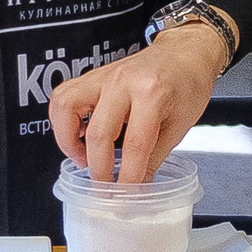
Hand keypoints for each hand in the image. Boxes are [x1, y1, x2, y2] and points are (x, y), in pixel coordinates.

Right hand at [49, 23, 227, 181]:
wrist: (186, 52)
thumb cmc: (188, 85)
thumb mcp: (179, 125)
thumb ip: (153, 157)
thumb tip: (136, 190)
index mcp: (153, 93)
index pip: (134, 145)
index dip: (128, 178)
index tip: (125, 198)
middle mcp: (123, 82)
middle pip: (98, 133)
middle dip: (99, 170)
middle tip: (104, 189)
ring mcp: (104, 76)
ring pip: (66, 108)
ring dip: (68, 141)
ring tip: (84, 160)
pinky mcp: (93, 75)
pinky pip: (64, 96)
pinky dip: (63, 121)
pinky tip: (78, 138)